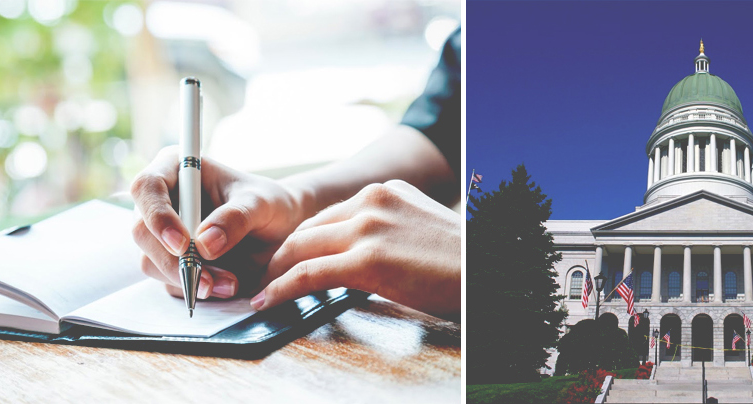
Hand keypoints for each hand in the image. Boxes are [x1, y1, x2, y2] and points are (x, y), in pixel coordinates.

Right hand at [129, 146, 307, 299]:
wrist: (281, 229)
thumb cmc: (269, 204)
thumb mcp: (262, 204)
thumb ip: (236, 218)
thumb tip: (204, 244)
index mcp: (176, 169)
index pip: (147, 187)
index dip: (158, 216)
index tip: (182, 244)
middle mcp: (161, 201)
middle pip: (142, 232)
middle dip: (174, 261)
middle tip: (208, 281)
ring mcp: (161, 233)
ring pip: (151, 261)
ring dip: (187, 279)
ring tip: (230, 284)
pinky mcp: (170, 260)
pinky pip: (169, 280)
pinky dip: (194, 289)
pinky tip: (225, 287)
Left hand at [255, 180, 460, 316]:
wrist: (488, 272)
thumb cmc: (463, 262)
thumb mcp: (423, 228)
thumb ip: (391, 229)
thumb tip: (367, 253)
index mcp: (388, 191)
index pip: (331, 213)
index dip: (306, 237)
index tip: (292, 255)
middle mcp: (374, 201)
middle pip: (309, 227)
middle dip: (283, 252)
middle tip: (268, 274)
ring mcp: (368, 228)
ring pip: (301, 247)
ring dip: (276, 271)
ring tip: (264, 290)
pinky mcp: (365, 260)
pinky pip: (308, 273)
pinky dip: (282, 288)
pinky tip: (271, 300)